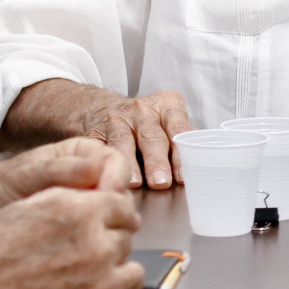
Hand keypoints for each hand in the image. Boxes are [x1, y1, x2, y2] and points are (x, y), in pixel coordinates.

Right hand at [0, 80, 192, 188]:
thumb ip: (180, 141)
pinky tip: (106, 178)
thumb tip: (195, 174)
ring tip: (135, 183)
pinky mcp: (94, 132)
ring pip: (123, 142)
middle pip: (152, 137)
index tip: (182, 176)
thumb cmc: (146, 123)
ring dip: (130, 164)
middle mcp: (142, 110)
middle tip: (161, 182)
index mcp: (167, 105)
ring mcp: (116, 120)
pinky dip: (103, 164)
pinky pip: (99, 149)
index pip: (179, 129)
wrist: (101, 108)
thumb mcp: (168, 121)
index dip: (181, 154)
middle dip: (157, 161)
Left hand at [0, 139, 128, 236]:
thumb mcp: (29, 174)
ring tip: (84, 234)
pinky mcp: (85, 222)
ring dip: (105, 223)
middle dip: (114, 205)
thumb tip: (96, 169)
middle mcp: (93, 174)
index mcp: (86, 152)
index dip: (116, 181)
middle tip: (97, 221)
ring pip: (115, 211)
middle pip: (122, 188)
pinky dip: (95, 236)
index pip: (117, 163)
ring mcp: (90, 199)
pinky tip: (80, 243)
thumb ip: (62, 170)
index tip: (108, 198)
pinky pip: (101, 228)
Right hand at [0, 185, 142, 288]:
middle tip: (82, 257)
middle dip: (108, 247)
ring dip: (116, 276)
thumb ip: (77, 201)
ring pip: (133, 275)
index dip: (114, 220)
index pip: (125, 210)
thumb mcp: (34, 205)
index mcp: (83, 212)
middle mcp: (97, 244)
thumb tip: (106, 202)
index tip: (108, 228)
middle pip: (126, 242)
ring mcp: (99, 283)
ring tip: (90, 280)